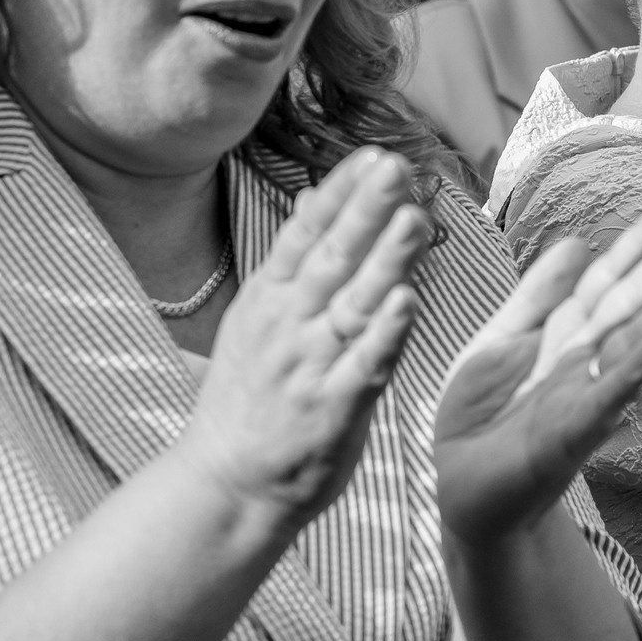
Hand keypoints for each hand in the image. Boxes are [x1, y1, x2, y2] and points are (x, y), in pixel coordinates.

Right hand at [173, 147, 433, 530]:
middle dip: (366, 209)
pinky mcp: (333, 410)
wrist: (226, 486)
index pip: (305, 234)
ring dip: (385, 260)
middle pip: (332, 259)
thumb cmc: (248, 400)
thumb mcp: (256, 319)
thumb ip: (291, 262)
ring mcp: (310, 367)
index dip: (341, 193)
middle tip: (398, 166)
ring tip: (415, 217)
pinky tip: (409, 301)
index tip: (374, 153)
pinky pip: (365, 366)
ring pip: (354, 305)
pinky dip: (386, 334)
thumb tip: (313, 200)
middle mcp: (288, 326)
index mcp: (268, 300)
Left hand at [434, 201, 641, 545]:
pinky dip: (630, 370)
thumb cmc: (481, 417)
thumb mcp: (499, 342)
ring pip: (631, 345)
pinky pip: (602, 398)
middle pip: (633, 303)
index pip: (608, 281)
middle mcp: (583, 363)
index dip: (638, 244)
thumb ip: (536, 297)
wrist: (461, 489)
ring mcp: (581, 398)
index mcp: (565, 336)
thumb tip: (577, 242)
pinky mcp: (566, 437)